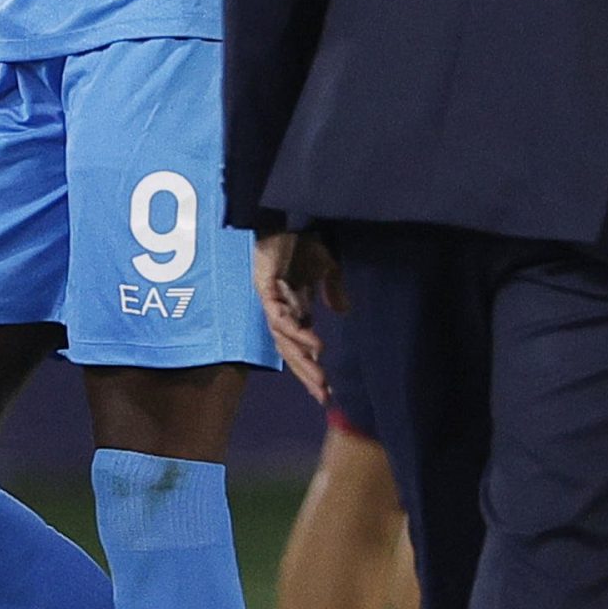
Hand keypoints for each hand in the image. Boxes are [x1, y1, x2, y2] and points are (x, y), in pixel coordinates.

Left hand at [255, 231, 346, 402]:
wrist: (289, 214)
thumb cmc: (304, 240)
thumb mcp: (327, 268)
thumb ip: (333, 289)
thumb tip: (342, 312)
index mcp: (292, 307)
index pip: (298, 346)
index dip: (309, 368)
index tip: (324, 392)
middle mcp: (278, 308)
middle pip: (289, 349)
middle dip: (306, 372)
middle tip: (323, 394)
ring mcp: (270, 298)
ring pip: (283, 338)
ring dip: (301, 358)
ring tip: (320, 376)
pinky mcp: (265, 285)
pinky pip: (279, 314)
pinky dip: (295, 330)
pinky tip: (312, 343)